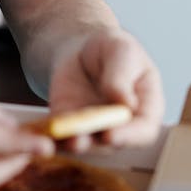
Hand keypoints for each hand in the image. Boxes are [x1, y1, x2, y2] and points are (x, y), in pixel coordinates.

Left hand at [48, 29, 164, 150]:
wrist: (83, 47)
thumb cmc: (112, 48)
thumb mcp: (122, 51)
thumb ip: (122, 76)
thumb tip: (125, 103)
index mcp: (146, 108)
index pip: (143, 131)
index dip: (129, 136)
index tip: (112, 135)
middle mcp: (122, 125)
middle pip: (113, 142)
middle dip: (97, 143)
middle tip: (84, 140)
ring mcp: (95, 127)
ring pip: (87, 142)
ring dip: (76, 144)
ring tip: (66, 140)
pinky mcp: (69, 124)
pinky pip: (61, 134)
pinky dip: (53, 137)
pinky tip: (44, 135)